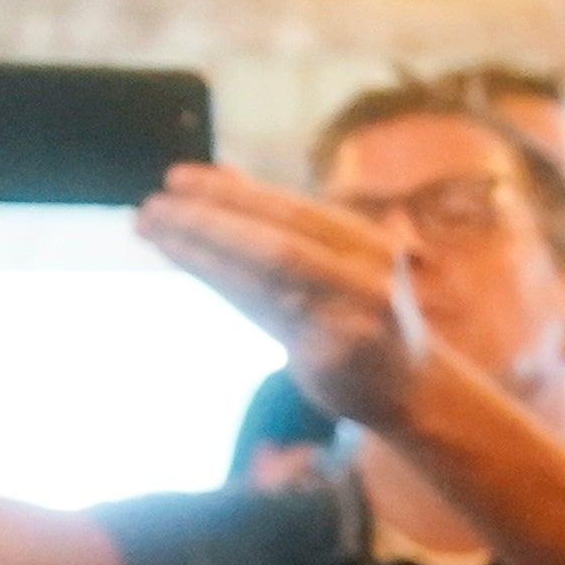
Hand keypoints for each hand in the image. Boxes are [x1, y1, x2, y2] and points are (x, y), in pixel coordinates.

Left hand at [135, 163, 441, 431]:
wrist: (413, 389)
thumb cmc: (361, 319)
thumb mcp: (334, 263)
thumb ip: (282, 225)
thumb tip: (224, 175)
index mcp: (365, 241)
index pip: (290, 207)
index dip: (230, 191)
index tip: (176, 178)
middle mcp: (366, 271)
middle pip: (278, 236)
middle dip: (209, 215)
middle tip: (152, 203)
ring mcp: (353, 313)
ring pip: (268, 269)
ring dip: (202, 245)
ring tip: (150, 227)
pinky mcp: (333, 354)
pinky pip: (263, 310)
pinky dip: (217, 279)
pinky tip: (181, 261)